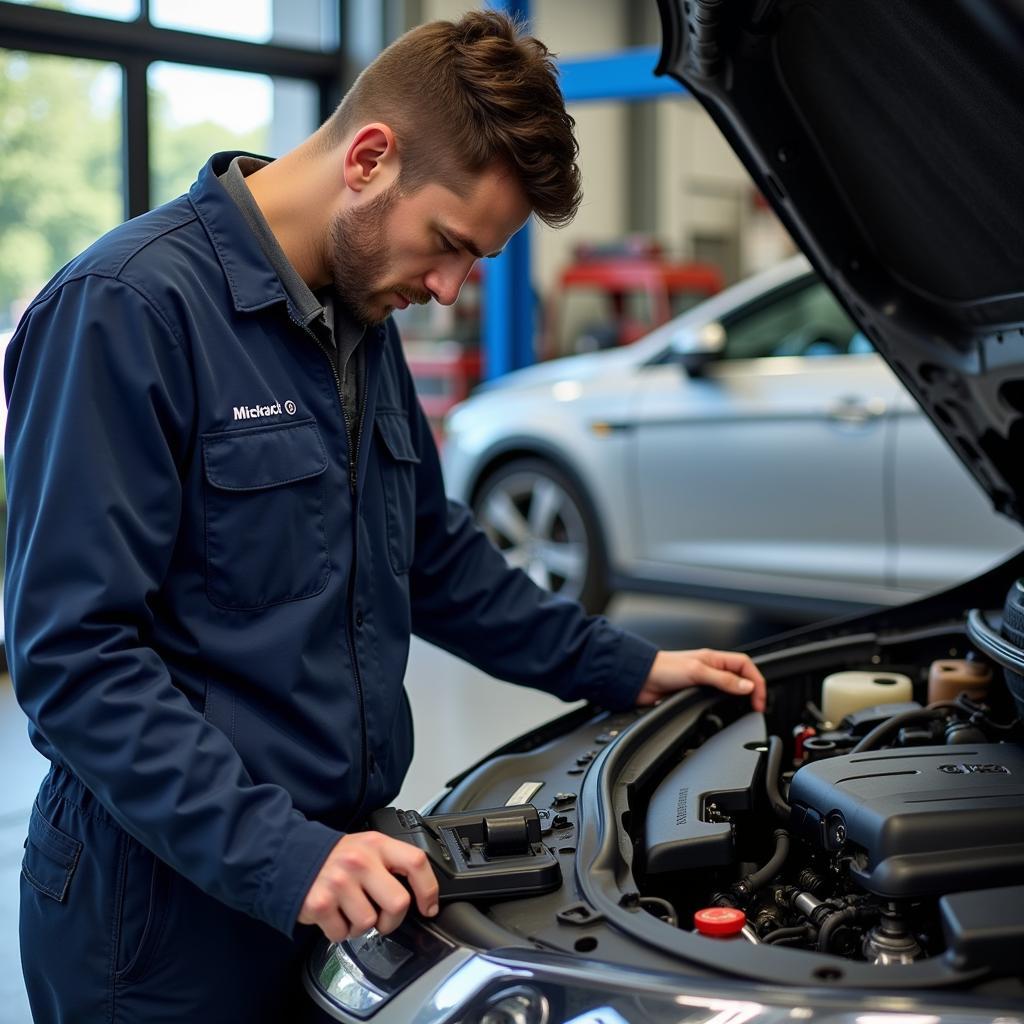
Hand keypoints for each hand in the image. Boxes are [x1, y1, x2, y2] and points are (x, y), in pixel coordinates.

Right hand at [298, 831, 438, 941]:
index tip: (428, 907)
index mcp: (377, 845)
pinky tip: (333, 915)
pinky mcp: (320, 903)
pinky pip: (342, 934)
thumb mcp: (367, 847)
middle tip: (382, 918)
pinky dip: (339, 931)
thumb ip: (390, 863)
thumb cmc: (336, 858)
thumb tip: (420, 892)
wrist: (290, 856)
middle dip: (393, 920)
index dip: (429, 889)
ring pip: (369, 923)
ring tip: (350, 910)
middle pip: (398, 903)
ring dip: (360, 926)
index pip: (415, 862)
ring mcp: (339, 882)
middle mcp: (359, 861)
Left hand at [637, 648, 766, 711]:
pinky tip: (724, 712)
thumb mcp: (697, 672)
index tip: (759, 699)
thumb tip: (746, 686)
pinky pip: (714, 700)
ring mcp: (702, 682)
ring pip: (728, 690)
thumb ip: (723, 679)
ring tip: (746, 710)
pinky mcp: (692, 695)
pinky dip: (723, 706)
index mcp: (714, 659)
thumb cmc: (663, 668)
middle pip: (740, 677)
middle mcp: (710, 669)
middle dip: (752, 691)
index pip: (745, 665)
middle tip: (757, 707)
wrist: (640, 679)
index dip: (757, 681)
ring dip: (738, 698)